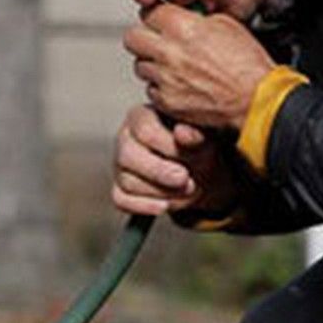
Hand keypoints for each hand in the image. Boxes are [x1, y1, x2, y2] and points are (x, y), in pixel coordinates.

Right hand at [112, 103, 240, 218]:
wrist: (200, 170)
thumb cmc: (197, 147)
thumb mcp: (203, 138)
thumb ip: (193, 134)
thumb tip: (183, 133)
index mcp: (141, 116)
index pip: (144, 130)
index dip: (168, 147)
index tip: (194, 156)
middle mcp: (124, 138)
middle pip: (128, 156)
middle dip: (160, 172)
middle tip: (186, 180)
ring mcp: (119, 165)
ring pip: (128, 182)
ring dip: (161, 192)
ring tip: (187, 190)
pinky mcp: (119, 189)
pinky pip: (121, 201)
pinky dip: (144, 206)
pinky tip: (165, 205)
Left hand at [121, 5, 274, 132]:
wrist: (255, 99)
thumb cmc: (247, 64)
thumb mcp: (226, 24)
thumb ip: (197, 18)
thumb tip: (183, 16)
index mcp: (182, 27)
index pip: (148, 13)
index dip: (156, 17)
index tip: (161, 21)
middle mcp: (168, 52)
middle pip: (132, 39)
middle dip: (144, 38)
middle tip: (156, 41)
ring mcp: (165, 78)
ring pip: (139, 65)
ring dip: (152, 64)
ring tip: (171, 65)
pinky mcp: (166, 101)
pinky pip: (151, 89)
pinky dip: (161, 87)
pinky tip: (178, 84)